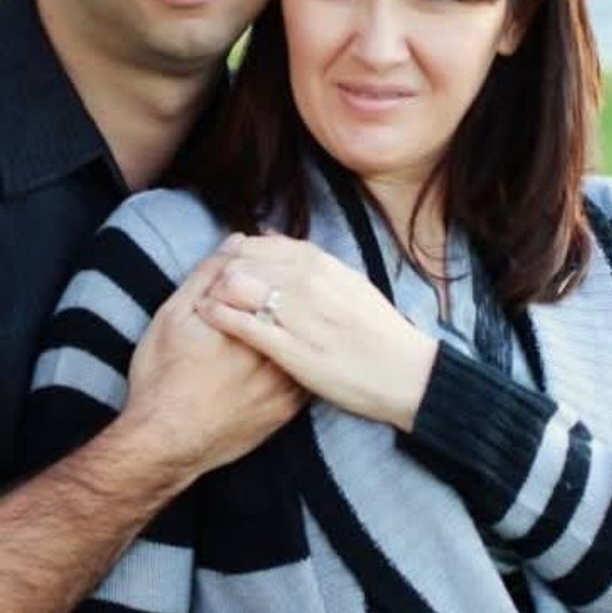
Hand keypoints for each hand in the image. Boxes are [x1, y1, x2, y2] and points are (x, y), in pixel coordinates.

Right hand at [122, 246, 305, 480]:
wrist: (164, 444)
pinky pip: (308, 376)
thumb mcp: (172, 316)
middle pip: (296, 312)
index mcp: (247, 322)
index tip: (271, 265)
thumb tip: (238, 241)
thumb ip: (207, 275)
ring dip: (303, 328)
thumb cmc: (161, 377)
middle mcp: (273, 352)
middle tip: (282, 292)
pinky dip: (304, 359)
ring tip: (289, 320)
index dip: (277, 269)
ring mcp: (284, 384)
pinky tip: (291, 352)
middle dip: (293, 298)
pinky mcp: (287, 410)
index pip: (278, 281)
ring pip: (307, 343)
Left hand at [196, 233, 437, 430]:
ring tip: (207, 301)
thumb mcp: (349, 282)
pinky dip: (219, 316)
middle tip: (210, 284)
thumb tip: (277, 239)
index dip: (238, 252)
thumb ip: (313, 262)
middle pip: (243, 261)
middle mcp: (306, 281)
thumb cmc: (378, 331)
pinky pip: (242, 323)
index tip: (229, 264)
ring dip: (216, 290)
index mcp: (321, 263)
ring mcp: (298, 314)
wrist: (404, 373)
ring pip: (236, 286)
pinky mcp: (290, 349)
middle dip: (221, 269)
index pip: (262, 244)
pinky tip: (207, 317)